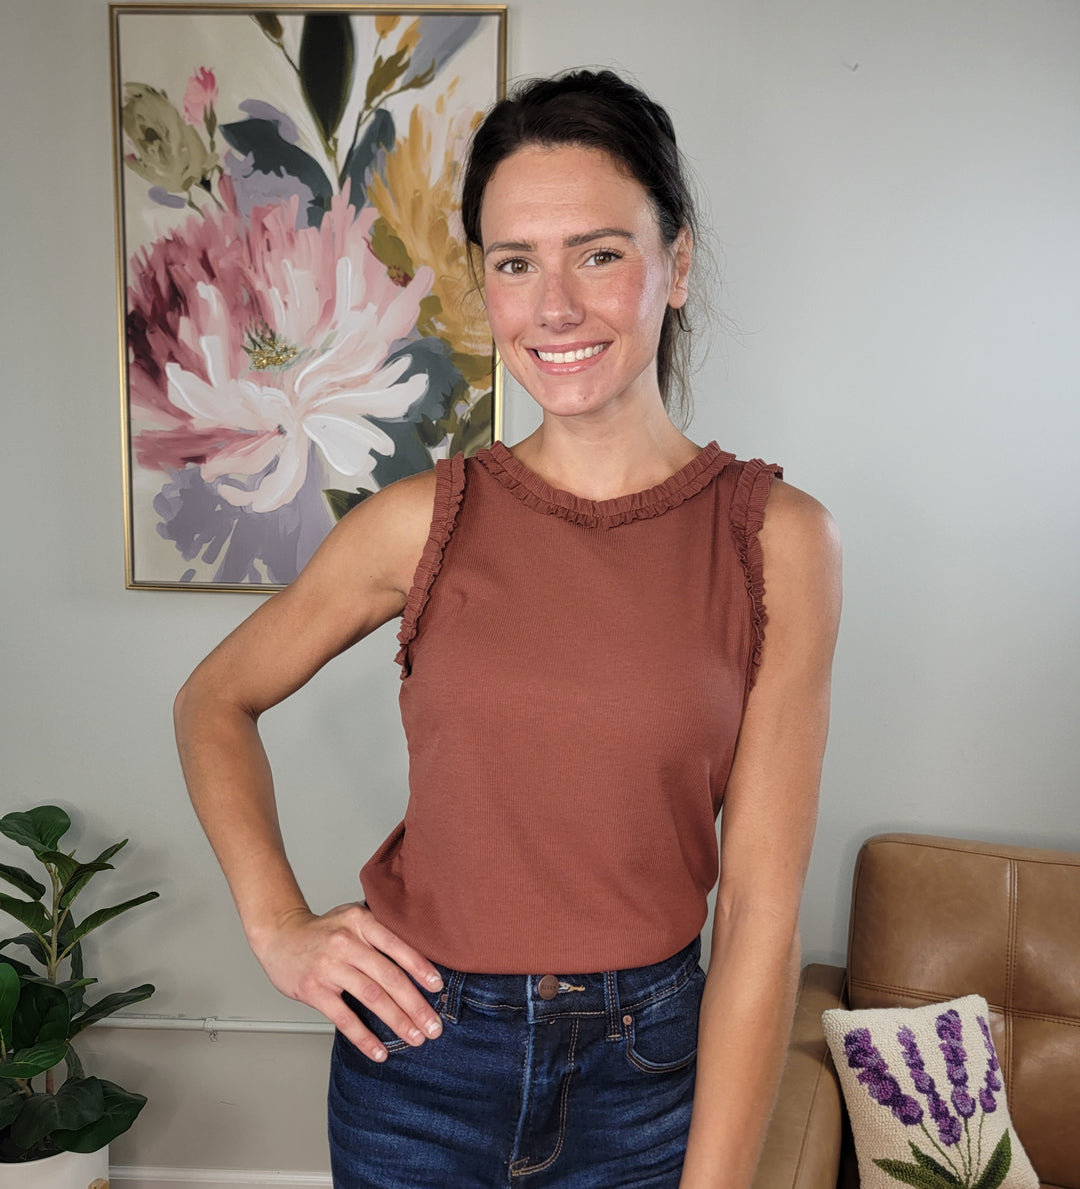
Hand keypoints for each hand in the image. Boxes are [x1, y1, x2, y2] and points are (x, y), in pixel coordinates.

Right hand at [250, 902, 444, 1060]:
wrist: (280, 936)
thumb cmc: (324, 931)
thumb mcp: (353, 918)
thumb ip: (381, 933)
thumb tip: (421, 960)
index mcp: (361, 921)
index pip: (397, 946)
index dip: (420, 968)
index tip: (437, 988)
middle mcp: (346, 942)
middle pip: (389, 976)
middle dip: (415, 1004)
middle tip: (434, 1025)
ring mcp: (328, 966)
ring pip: (371, 997)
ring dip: (397, 1021)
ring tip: (415, 1038)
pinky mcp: (313, 989)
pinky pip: (344, 1018)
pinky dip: (364, 1037)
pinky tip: (379, 1051)